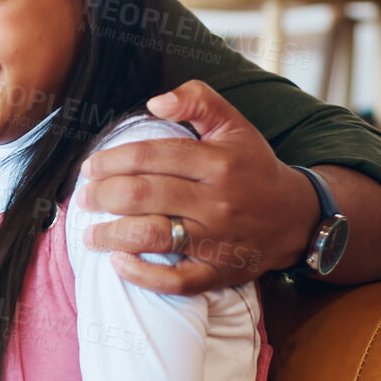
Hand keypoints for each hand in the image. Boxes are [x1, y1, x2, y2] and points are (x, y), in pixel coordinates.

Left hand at [77, 80, 315, 293]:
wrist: (297, 217)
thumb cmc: (254, 167)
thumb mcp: (234, 124)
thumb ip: (198, 100)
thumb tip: (155, 101)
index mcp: (218, 161)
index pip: (151, 156)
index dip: (112, 161)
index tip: (90, 168)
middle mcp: (218, 201)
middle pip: (144, 196)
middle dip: (103, 196)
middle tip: (84, 198)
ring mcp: (218, 239)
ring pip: (154, 236)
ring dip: (112, 235)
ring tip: (90, 233)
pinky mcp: (219, 272)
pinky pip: (176, 280)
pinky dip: (143, 275)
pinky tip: (119, 263)